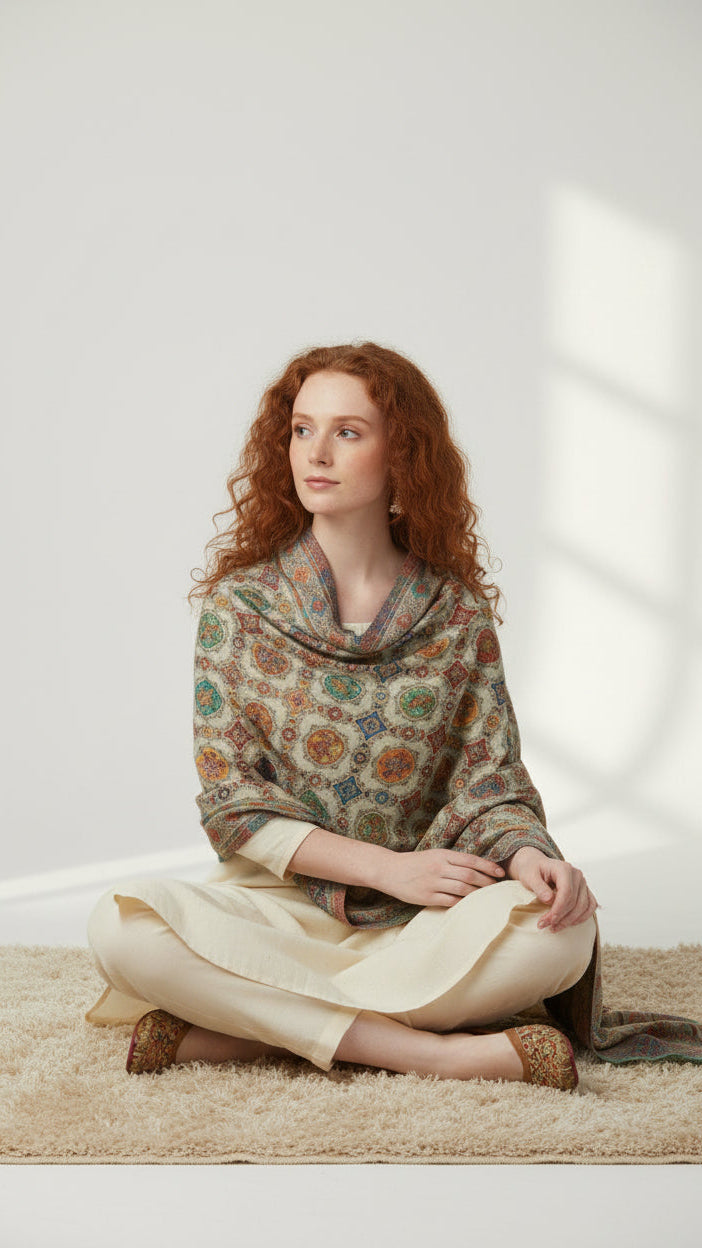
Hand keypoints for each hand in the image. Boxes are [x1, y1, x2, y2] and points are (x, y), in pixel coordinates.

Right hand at [377, 847, 505, 907]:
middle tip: (498, 888)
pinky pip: (450, 901)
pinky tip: (470, 905)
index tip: (500, 872)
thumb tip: (477, 869)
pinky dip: (463, 903)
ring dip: (477, 894)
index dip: (488, 866)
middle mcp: (439, 867)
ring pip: (462, 889)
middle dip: (487, 882)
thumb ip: (453, 861)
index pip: (471, 860)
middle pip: (469, 875)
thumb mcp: (434, 855)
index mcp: (442, 855)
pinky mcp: (427, 897)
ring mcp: (433, 883)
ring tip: (487, 897)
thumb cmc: (415, 863)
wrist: (389, 870)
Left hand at [506, 846, 598, 932]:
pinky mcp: (584, 891)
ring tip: (554, 927)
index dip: (558, 909)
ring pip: (583, 907)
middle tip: (544, 925)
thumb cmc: (532, 870)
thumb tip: (549, 900)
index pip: (567, 892)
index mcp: (564, 868)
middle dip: (560, 917)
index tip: (547, 920)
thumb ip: (539, 887)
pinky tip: (569, 924)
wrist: (537, 865)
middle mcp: (577, 875)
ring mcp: (582, 883)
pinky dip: (581, 917)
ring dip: (570, 921)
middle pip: (575, 902)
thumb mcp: (529, 876)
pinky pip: (590, 907)